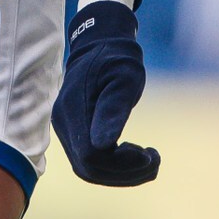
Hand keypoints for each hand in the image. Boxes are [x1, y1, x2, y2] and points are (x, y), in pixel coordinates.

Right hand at [52, 1, 159, 185]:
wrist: (99, 45)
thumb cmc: (116, 59)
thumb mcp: (124, 79)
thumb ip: (114, 110)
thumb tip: (105, 145)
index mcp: (74, 108)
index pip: (91, 155)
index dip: (120, 163)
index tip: (147, 153)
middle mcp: (64, 122)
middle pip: (89, 167)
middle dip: (126, 171)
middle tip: (154, 158)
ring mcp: (66, 129)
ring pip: (89, 169)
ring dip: (122, 172)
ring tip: (149, 159)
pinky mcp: (73, 132)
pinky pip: (90, 161)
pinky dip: (115, 166)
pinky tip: (135, 154)